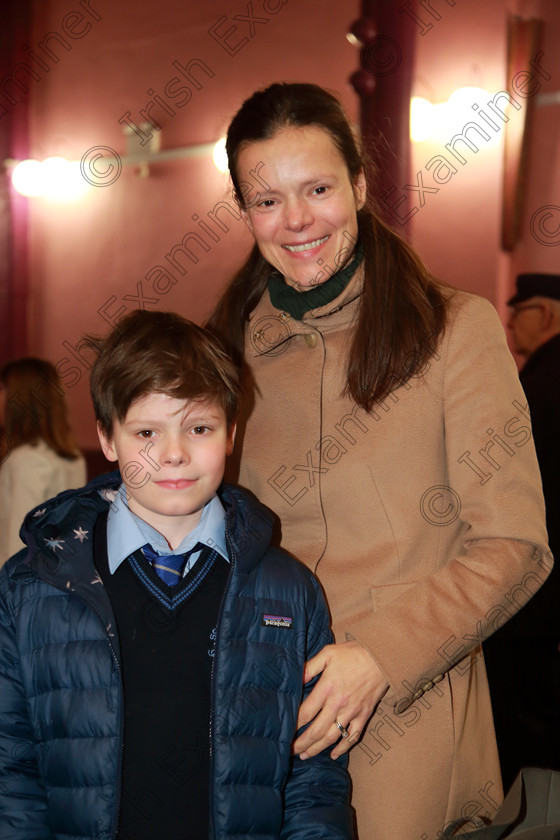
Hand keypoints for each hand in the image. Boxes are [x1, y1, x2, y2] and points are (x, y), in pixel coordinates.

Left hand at [293, 640, 388, 759]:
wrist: (381, 658)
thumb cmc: (353, 653)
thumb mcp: (329, 653)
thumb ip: (311, 666)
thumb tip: (296, 678)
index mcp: (327, 688)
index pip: (306, 712)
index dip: (294, 724)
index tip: (284, 731)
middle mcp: (338, 703)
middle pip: (317, 730)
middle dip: (302, 742)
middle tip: (290, 751)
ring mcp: (352, 712)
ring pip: (332, 737)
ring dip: (317, 748)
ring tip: (305, 755)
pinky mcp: (364, 716)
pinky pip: (352, 737)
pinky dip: (343, 748)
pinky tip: (334, 754)